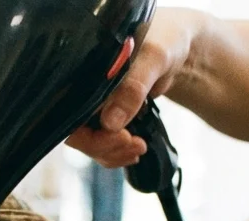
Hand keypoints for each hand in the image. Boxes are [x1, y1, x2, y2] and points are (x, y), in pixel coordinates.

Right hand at [65, 8, 210, 167]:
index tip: (121, 136)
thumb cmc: (165, 41)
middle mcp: (83, 90)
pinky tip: (133, 149)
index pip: (69, 111)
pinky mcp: (106, 115)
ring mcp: (94, 104)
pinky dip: (116, 151)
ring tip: (139, 148)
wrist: (178, 47)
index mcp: (83, 71)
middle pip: (77, 132)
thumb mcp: (153, 58)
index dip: (89, 133)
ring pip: (89, 141)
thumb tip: (111, 123)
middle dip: (104, 146)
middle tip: (134, 145)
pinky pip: (102, 142)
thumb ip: (132, 87)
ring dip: (112, 152)